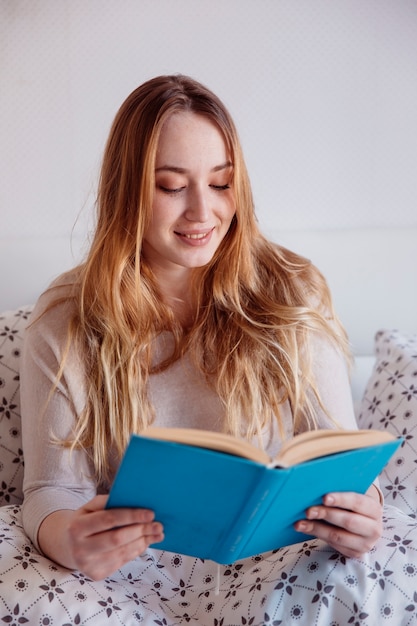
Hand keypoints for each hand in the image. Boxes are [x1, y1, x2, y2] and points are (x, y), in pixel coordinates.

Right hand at [38, 495, 163, 579]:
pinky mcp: (97, 575)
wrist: (69, 546)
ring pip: (122, 552)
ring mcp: (88, 565)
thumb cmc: (86, 520)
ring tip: (157, 533)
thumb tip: (132, 500)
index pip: (108, 520)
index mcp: (77, 527)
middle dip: (140, 530)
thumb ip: (107, 502)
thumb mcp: (89, 507)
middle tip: (158, 524)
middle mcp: (80, 548)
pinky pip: (122, 562)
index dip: (131, 516)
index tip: (150, 513)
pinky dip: (136, 550)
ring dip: (143, 542)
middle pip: (116, 539)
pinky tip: (146, 542)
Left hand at [294, 484, 382, 557]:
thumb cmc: (352, 506)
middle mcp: (374, 528)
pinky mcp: (355, 554)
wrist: (362, 523)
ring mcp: (365, 544)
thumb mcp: (351, 497)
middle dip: (326, 514)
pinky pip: (333, 545)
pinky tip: (305, 528)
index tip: (324, 497)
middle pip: (348, 521)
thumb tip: (317, 485)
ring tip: (300, 522)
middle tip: (308, 510)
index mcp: (374, 509)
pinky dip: (317, 535)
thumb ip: (340, 491)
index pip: (357, 502)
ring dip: (316, 528)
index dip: (341, 499)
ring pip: (338, 536)